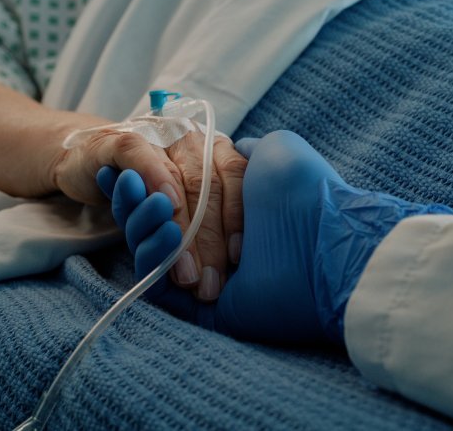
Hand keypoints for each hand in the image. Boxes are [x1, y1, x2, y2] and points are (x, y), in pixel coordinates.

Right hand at [56, 130, 246, 300]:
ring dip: (182, 228)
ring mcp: (156, 136)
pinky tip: (164, 208)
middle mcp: (189, 137)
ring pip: (177, 179)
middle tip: (207, 283)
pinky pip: (141, 158)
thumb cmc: (144, 185)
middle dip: (209, 240)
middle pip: (208, 187)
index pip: (236, 177)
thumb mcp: (182, 199)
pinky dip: (155, 179)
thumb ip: (210, 213)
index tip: (237, 256)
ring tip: (185, 272)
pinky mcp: (119, 141)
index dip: (238, 216)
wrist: (87, 160)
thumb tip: (237, 256)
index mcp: (212, 147)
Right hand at [101, 131, 452, 343]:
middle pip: (157, 219)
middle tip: (129, 182)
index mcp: (228, 207)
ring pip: (150, 245)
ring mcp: (202, 271)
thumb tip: (233, 150)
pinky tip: (159, 224)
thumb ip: (246, 149)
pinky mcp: (194, 303)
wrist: (323, 238)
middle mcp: (213, 239)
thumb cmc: (302, 191)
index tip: (130, 170)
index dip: (150, 180)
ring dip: (139, 220)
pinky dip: (147, 250)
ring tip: (150, 201)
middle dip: (139, 199)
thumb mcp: (274, 151)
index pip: (174, 193)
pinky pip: (153, 279)